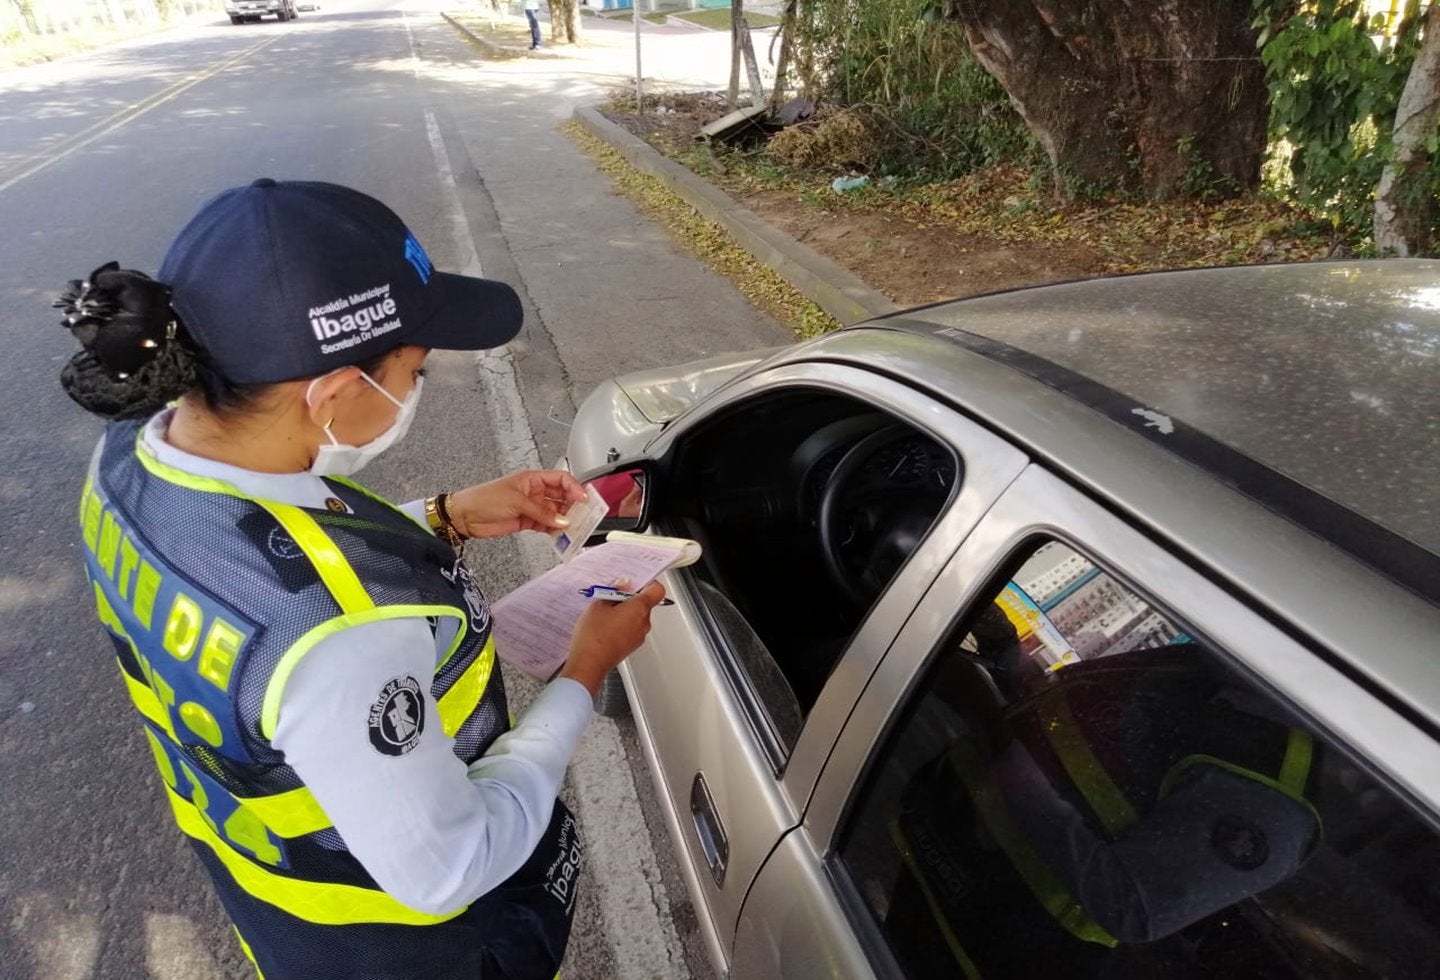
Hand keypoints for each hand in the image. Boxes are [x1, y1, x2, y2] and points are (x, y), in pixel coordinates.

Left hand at [446, 470, 586, 538]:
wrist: (465, 516)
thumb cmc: (485, 498)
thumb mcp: (517, 501)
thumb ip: (542, 512)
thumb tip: (562, 520)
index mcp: (533, 479)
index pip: (561, 479)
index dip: (574, 487)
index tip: (583, 499)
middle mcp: (535, 492)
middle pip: (561, 496)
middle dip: (573, 506)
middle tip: (584, 516)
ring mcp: (532, 507)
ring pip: (556, 513)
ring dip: (565, 520)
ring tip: (574, 528)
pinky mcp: (527, 522)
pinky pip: (547, 525)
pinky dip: (555, 531)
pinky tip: (561, 535)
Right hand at [559, 582, 666, 695]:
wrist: (589, 663)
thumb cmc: (595, 636)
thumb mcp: (599, 604)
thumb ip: (614, 591)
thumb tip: (622, 583)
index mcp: (640, 609)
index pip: (657, 590)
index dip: (647, 583)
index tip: (635, 581)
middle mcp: (644, 623)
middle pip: (645, 603)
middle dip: (630, 597)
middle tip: (612, 595)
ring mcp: (638, 636)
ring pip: (637, 616)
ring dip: (624, 611)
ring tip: (604, 611)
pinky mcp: (631, 646)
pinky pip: (630, 629)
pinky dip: (621, 624)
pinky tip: (604, 625)